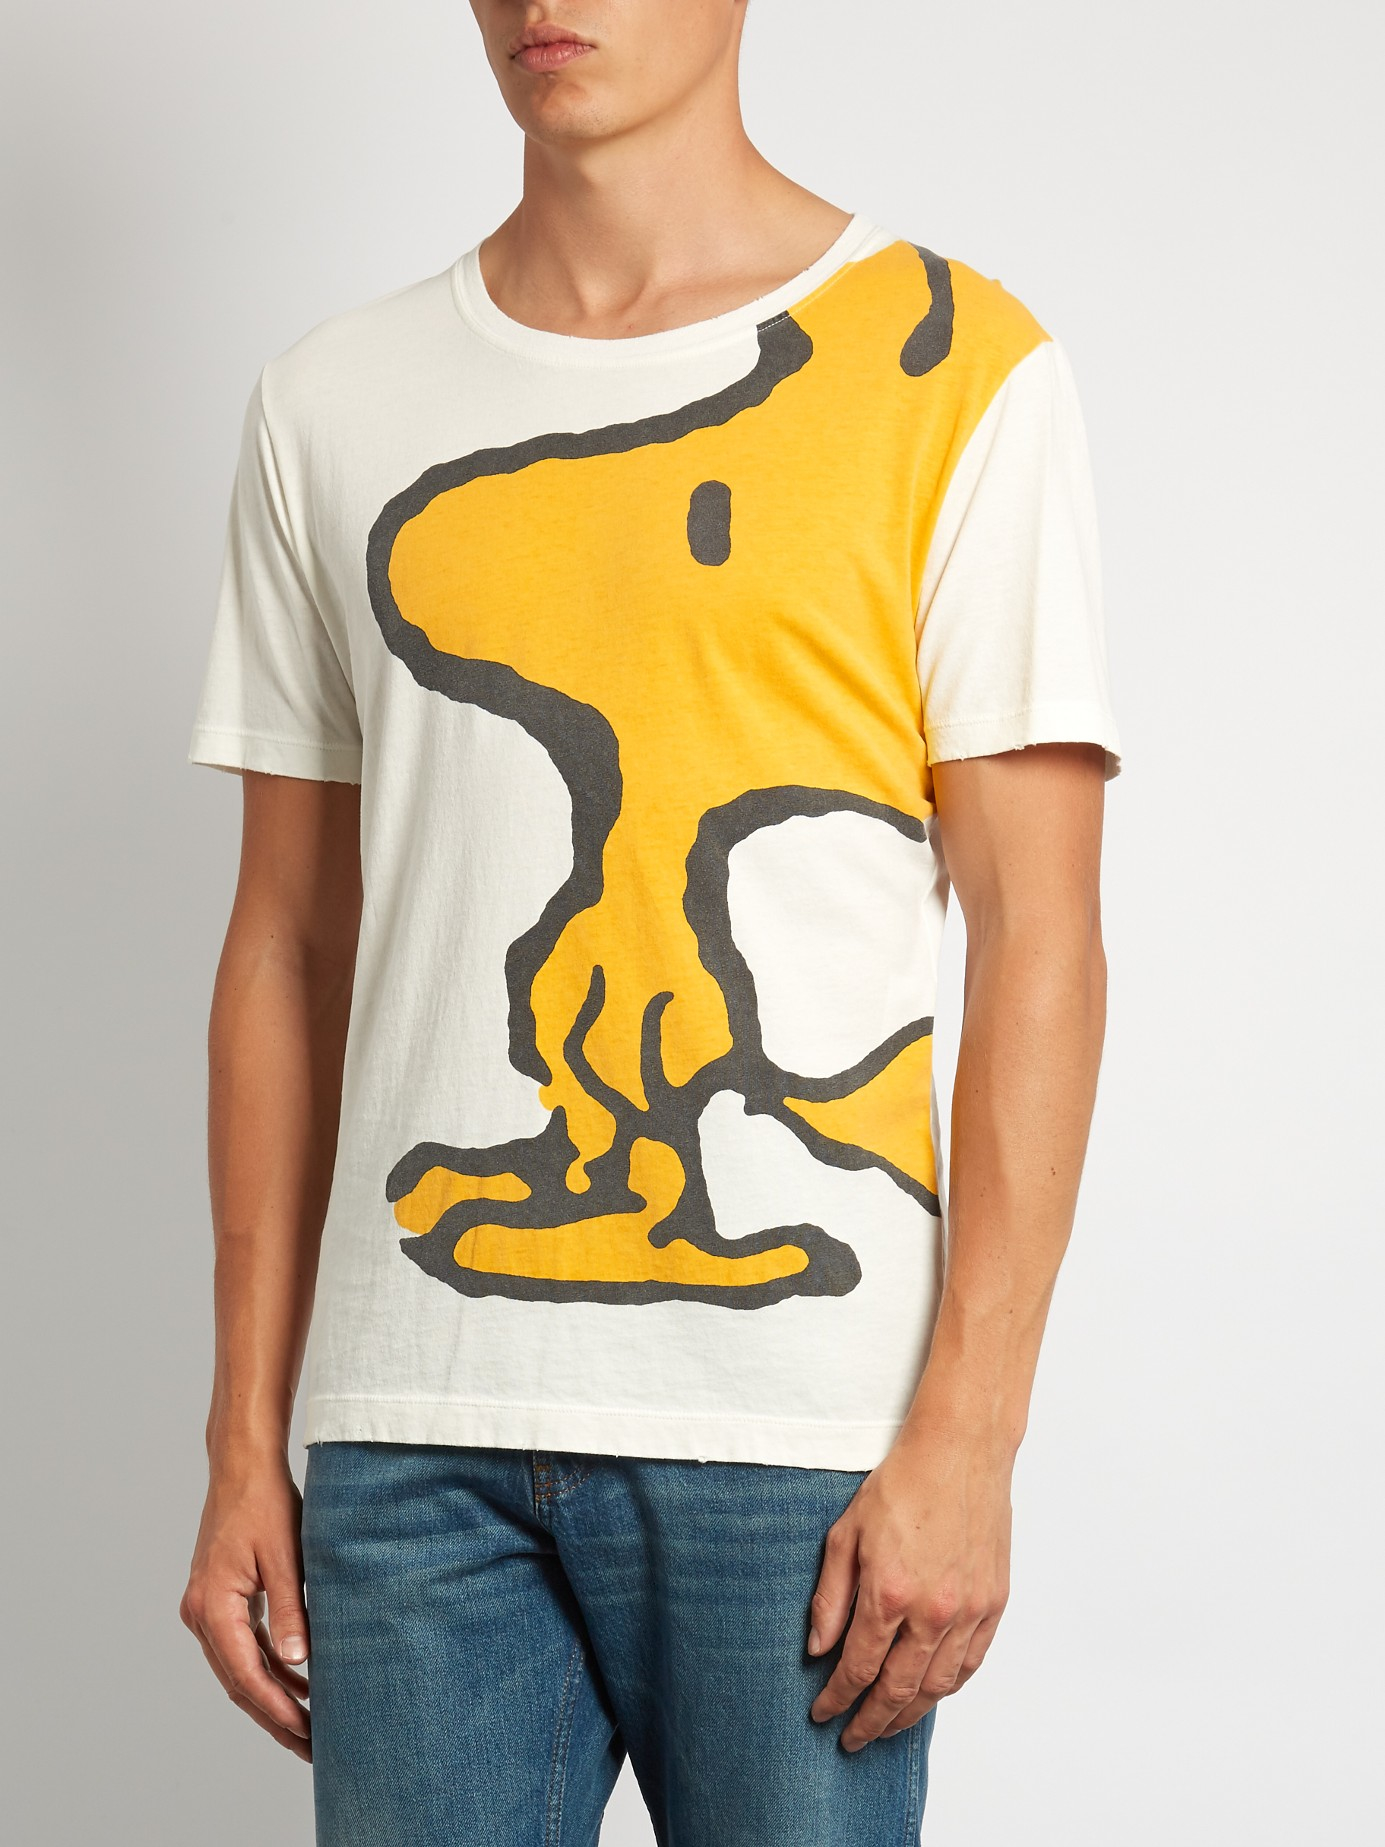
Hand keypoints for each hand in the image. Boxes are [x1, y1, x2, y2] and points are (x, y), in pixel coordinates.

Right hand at [179, 1449, 312, 1760]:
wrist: (242, 1465)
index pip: (246, 1674)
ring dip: (272, 1696)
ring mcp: (207, 1609)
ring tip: (308, 1726)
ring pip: (239, 1668)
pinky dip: (268, 1667)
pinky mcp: (220, 1601)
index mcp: (213, 1606)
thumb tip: (298, 1662)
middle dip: (275, 1716)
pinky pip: (243, 1646)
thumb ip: (291, 1610)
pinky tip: (298, 1682)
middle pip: (239, 1681)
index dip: (277, 1707)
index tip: (306, 1732)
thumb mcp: (285, 1556)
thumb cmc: (265, 1502)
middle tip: (311, 1746)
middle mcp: (201, 1614)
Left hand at [807, 1421, 1012, 1749]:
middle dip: (870, 1722)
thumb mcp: (846, 1533)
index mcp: (889, 1593)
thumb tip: (819, 1648)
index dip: (837, 1698)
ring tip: (887, 1725)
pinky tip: (930, 1693)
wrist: (960, 1451)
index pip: (858, 1668)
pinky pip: (970, 1664)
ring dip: (909, 1714)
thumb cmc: (901, 1484)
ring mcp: (968, 1611)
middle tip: (852, 1738)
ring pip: (937, 1687)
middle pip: (898, 1691)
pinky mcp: (993, 1604)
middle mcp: (932, 1612)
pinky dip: (948, 1687)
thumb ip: (831, 1597)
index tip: (822, 1713)